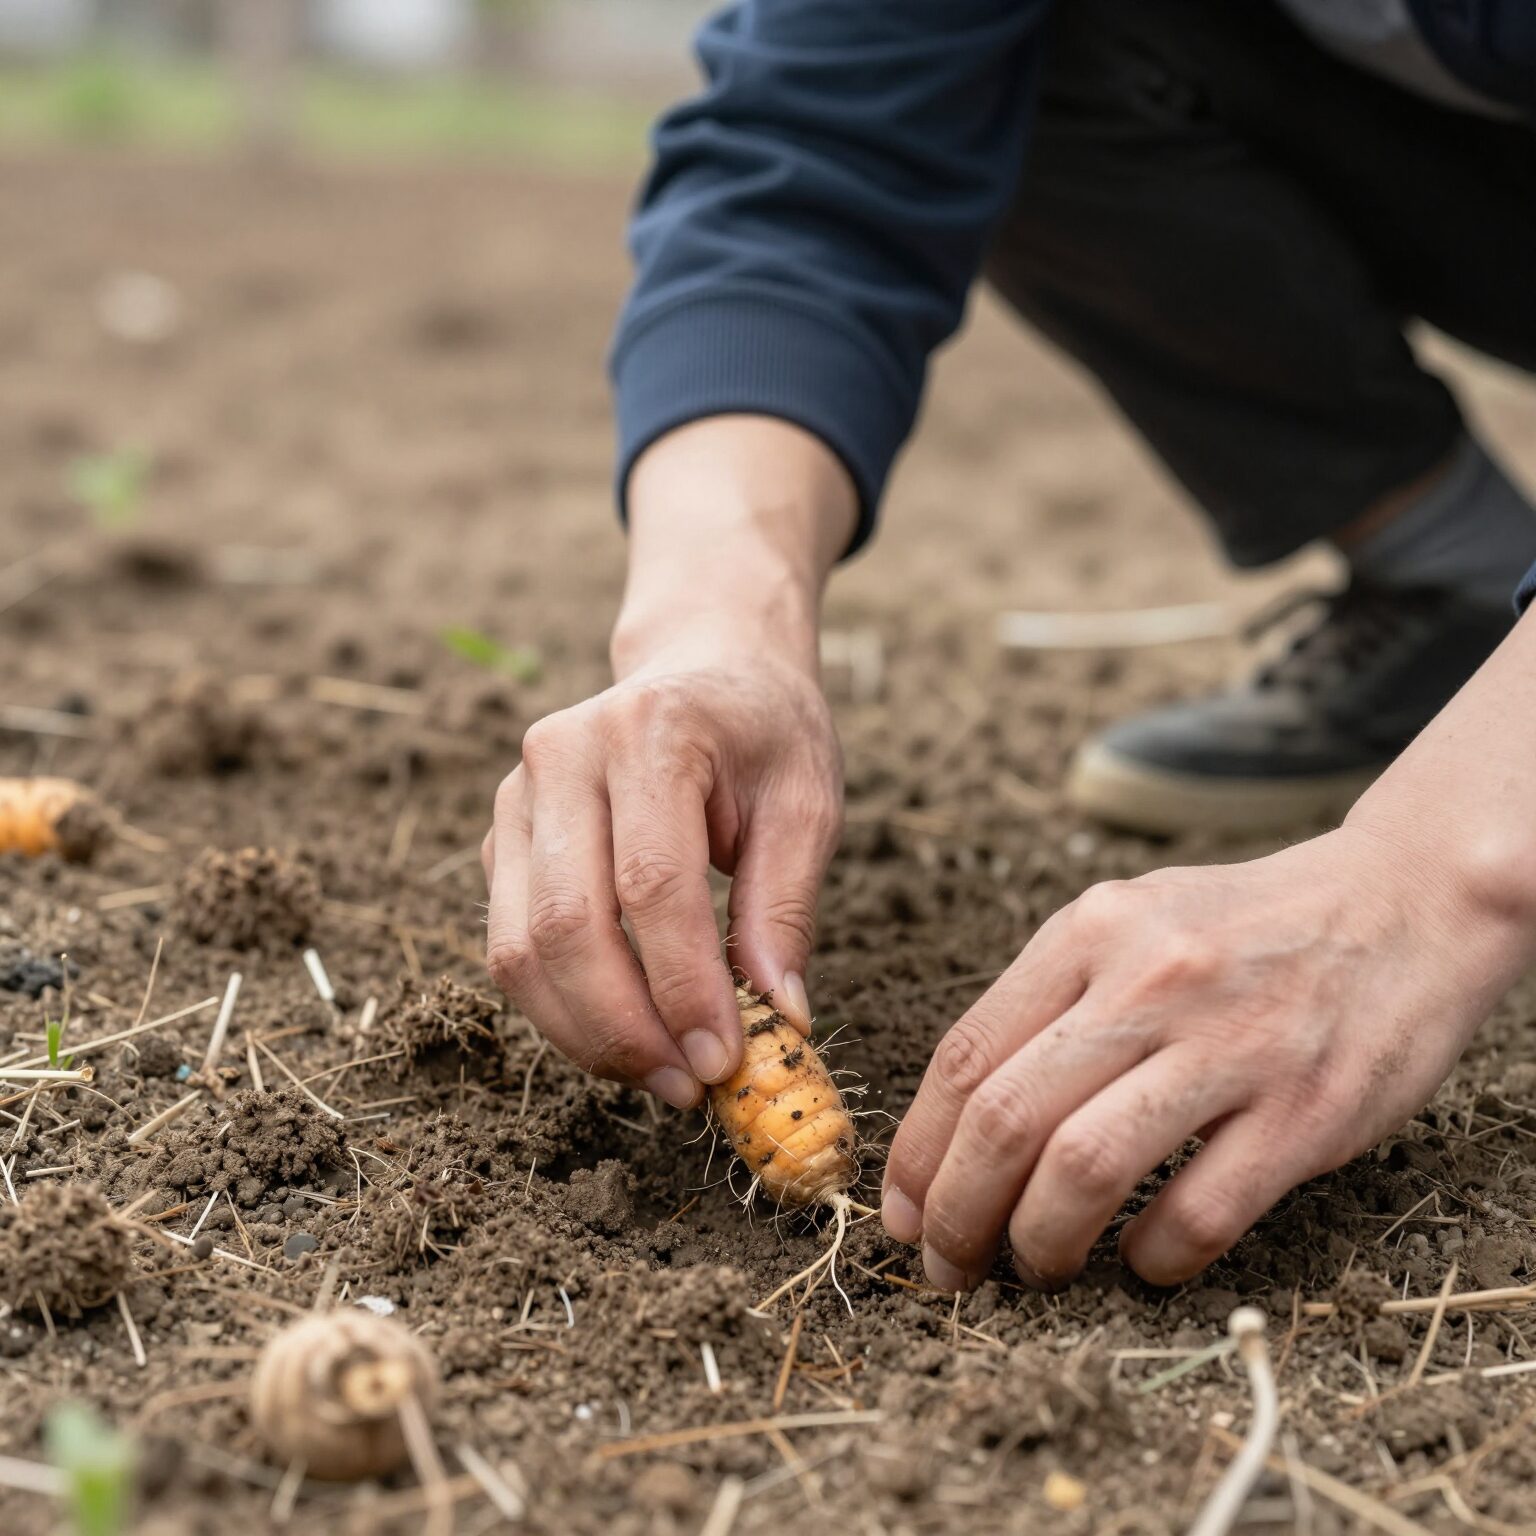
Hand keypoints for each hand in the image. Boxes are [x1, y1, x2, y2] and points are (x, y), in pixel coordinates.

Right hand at [484, 651, 840, 1105]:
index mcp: (649, 730)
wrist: (704, 665)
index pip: (651, 883)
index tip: (724, 1064)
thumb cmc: (764, 734)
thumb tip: (777, 1022)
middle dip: (627, 1028)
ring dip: (586, 1034)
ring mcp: (515, 795)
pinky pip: (511, 944)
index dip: (683, 987)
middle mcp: (561, 755)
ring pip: (519, 947)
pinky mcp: (498, 838)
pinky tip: (627, 1034)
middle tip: (690, 1088)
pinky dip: (563, 1009)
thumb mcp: (806, 802)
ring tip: (662, 1075)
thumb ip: (785, 907)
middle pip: (567, 925)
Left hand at [881, 820, 1532, 1289]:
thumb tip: (954, 1125)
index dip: (917, 1152)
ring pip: (1085, 1169)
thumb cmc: (1242, 927)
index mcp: (1089, 930)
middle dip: (956, 1213)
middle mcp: (1148, 980)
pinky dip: (1151, 1258)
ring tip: (1030, 1270)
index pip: (965, 1055)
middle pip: (1005, 1118)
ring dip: (1037, 1244)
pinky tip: (1142, 1261)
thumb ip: (1047, 1001)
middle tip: (947, 1266)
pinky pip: (1197, 1214)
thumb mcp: (1129, 921)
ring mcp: (1229, 1045)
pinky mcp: (1305, 1111)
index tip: (901, 1212)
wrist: (1401, 904)